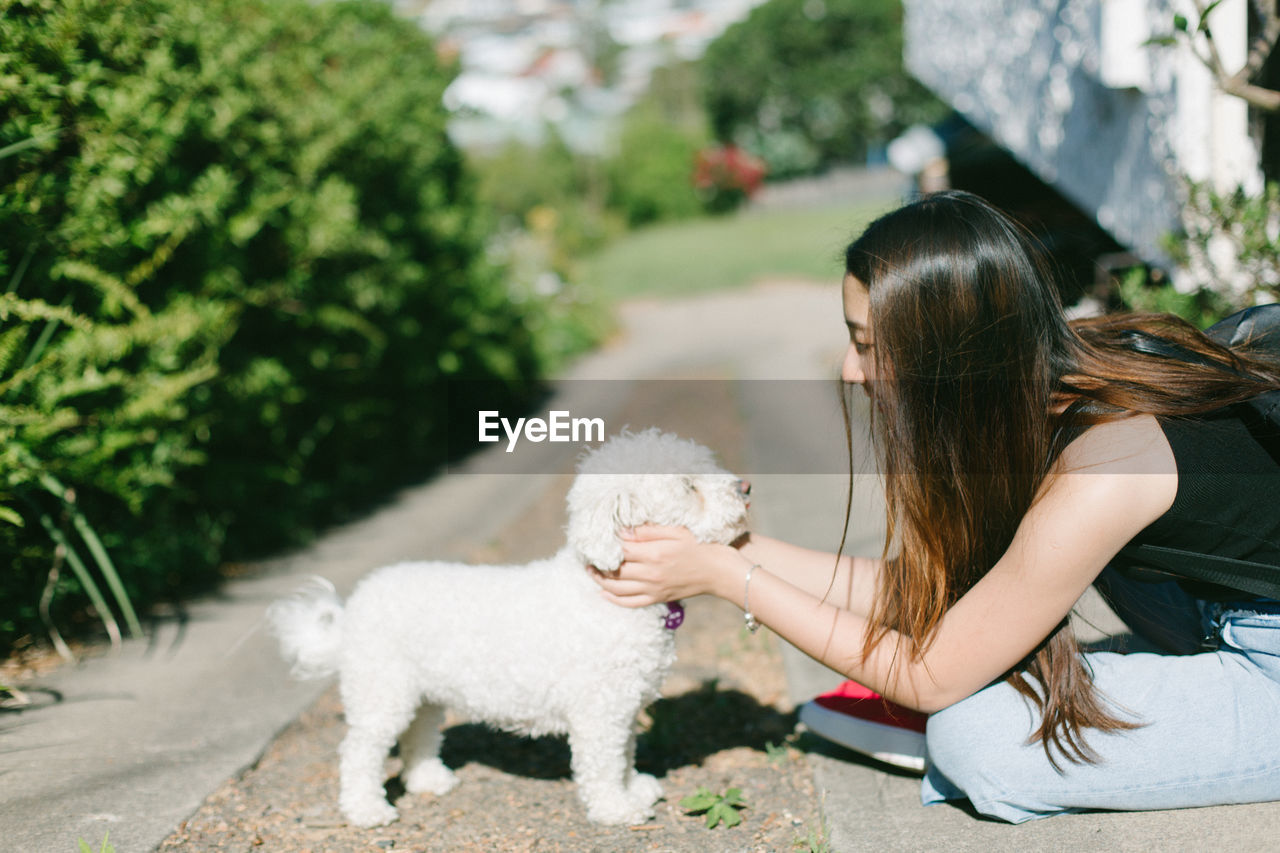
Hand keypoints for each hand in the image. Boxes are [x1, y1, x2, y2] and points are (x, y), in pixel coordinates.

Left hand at [590, 524, 733, 607]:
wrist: (718, 571)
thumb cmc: (700, 545)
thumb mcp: (676, 531)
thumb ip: (648, 531)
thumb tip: (623, 532)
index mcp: (654, 554)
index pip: (620, 550)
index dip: (605, 545)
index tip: (596, 539)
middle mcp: (651, 574)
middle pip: (614, 571)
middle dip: (597, 564)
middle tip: (586, 556)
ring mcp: (653, 589)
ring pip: (617, 589)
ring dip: (600, 581)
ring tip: (590, 572)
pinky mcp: (658, 598)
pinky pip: (630, 603)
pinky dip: (614, 599)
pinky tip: (603, 593)